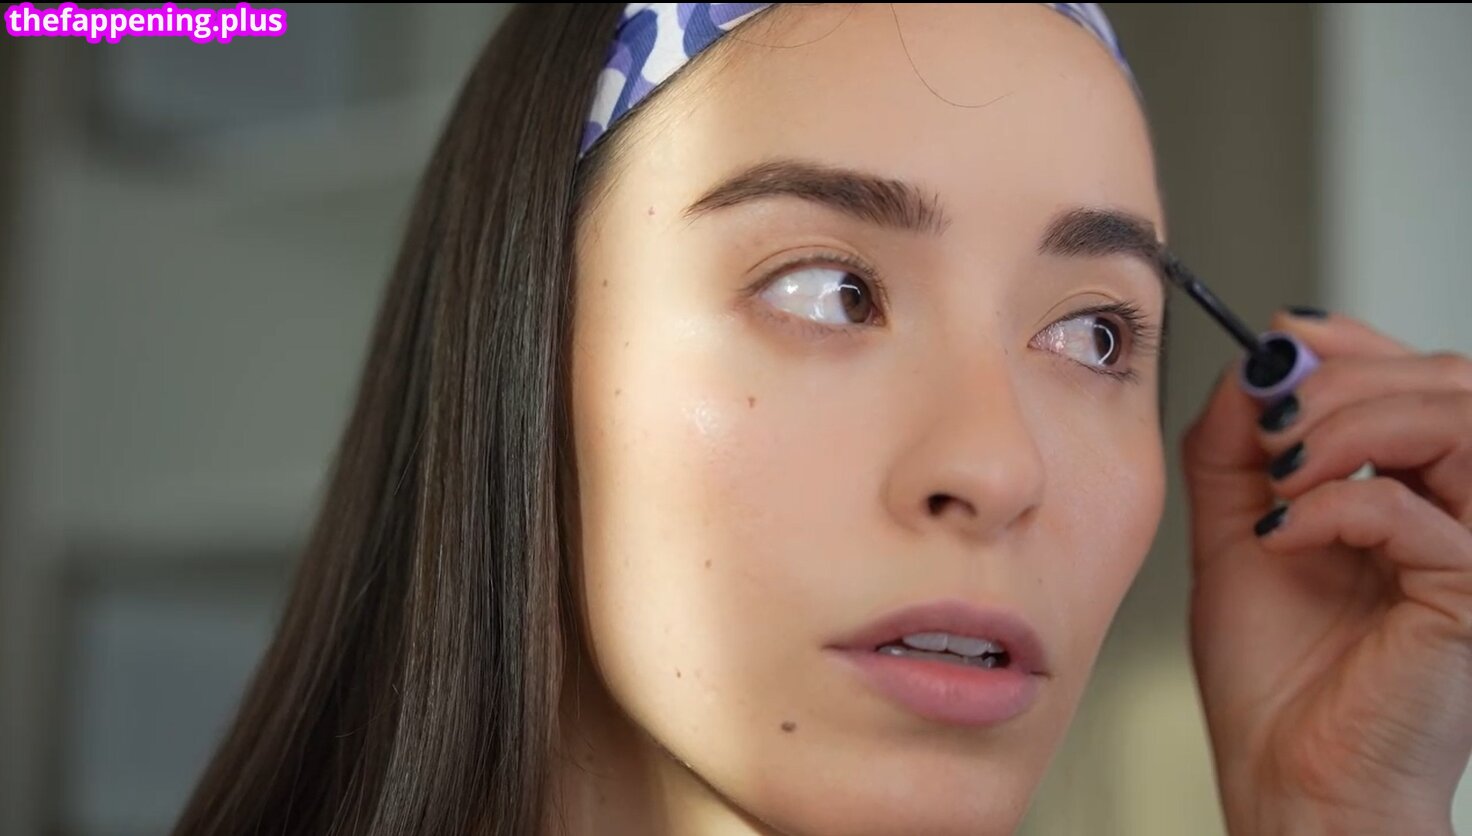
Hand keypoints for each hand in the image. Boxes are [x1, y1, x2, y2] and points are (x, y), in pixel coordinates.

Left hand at [1181, 309, 1471, 835]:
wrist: (1285, 776)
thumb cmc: (1272, 675)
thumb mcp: (1236, 529)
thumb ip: (1238, 447)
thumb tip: (1255, 365)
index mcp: (1416, 491)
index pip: (1417, 379)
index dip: (1356, 341)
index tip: (1283, 335)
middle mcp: (1460, 511)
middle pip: (1446, 381)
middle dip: (1344, 378)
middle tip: (1273, 424)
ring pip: (1459, 420)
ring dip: (1352, 424)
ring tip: (1281, 474)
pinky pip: (1421, 510)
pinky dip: (1338, 504)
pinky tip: (1281, 536)